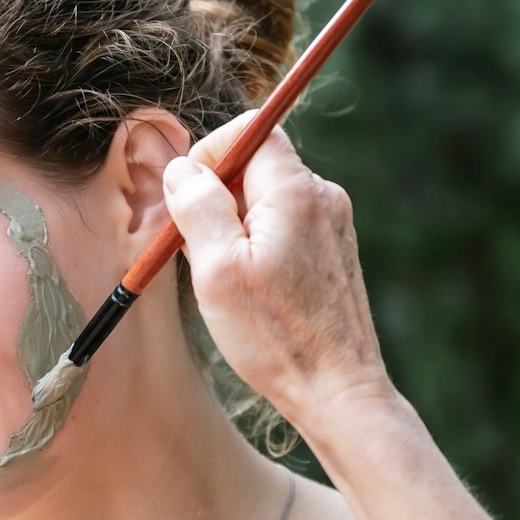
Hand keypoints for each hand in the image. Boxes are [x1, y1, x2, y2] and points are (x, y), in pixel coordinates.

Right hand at [161, 119, 392, 432]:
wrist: (338, 390)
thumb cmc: (276, 337)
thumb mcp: (217, 270)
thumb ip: (198, 207)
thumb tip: (182, 169)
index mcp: (294, 191)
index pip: (250, 129)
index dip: (210, 152)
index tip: (188, 197)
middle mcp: (322, 197)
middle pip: (257, 165)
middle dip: (218, 196)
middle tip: (197, 249)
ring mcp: (333, 225)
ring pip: (269, 199)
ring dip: (237, 226)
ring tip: (226, 280)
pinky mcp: (334, 252)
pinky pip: (286, 226)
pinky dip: (260, 245)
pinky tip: (253, 291)